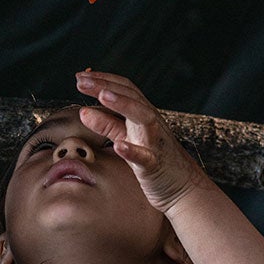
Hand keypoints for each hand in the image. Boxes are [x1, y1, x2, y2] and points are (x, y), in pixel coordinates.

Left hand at [75, 69, 208, 214]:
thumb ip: (107, 124)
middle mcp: (151, 123)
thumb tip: (83, 111)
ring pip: (143, 118)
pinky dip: (133, 150)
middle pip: (131, 96)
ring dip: (123, 104)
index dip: (103, 79)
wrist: (184, 188)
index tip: (80, 75)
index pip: (124, 89)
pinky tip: (118, 146)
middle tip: (80, 81)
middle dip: (105, 86)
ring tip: (102, 96)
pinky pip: (145, 157)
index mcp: (143, 114)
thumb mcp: (128, 137)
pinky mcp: (155, 166)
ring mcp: (155, 143)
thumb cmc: (154, 160)